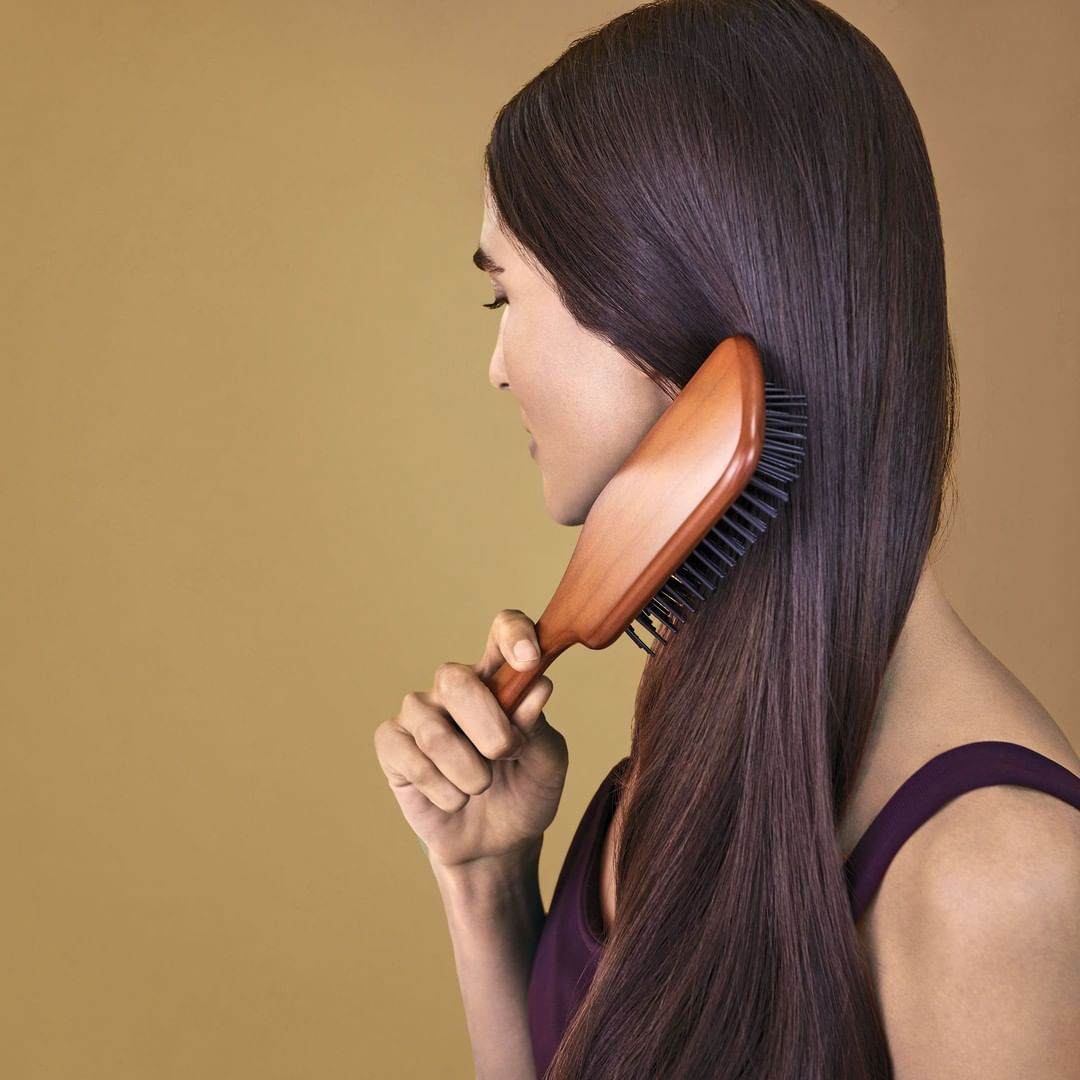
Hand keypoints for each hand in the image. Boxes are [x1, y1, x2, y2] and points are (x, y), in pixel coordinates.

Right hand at [373, 609, 568, 868]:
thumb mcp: (547, 764)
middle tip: (504, 754)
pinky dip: (438, 787)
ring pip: (433, 729)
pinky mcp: (393, 744)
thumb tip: (538, 686)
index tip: (529, 659)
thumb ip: (540, 727)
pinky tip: (452, 799)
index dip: (513, 634)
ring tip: (480, 788)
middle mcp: (457, 687)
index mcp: (500, 677)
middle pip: (456, 678)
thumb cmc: (525, 792)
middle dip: (488, 726)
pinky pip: (406, 755)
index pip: (503, 630)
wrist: (497, 845)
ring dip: (467, 771)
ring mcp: (421, 712)